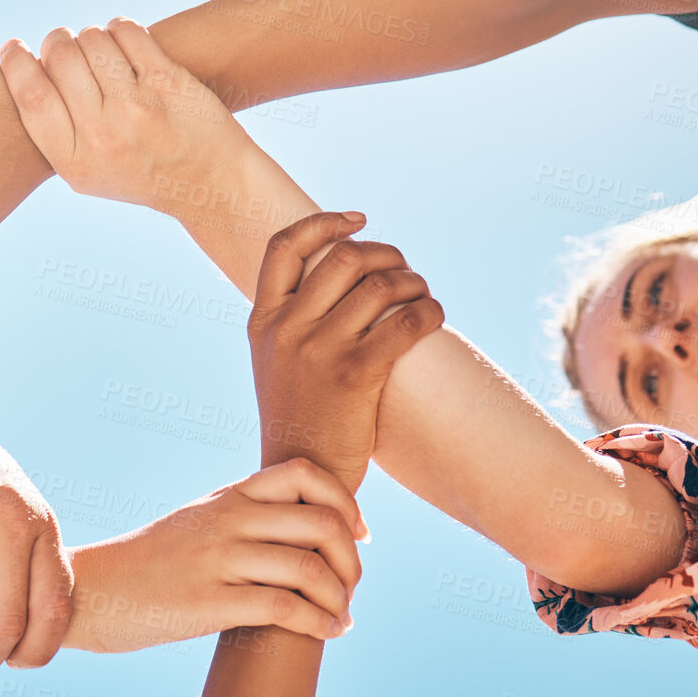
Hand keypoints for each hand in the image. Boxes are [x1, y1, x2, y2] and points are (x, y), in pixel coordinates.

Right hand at [0, 17, 257, 212]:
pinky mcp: (168, 82)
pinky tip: (123, 40)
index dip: (16, 63)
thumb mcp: (87, 173)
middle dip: (56, 41)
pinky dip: (120, 28)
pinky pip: (127, 31)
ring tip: (100, 50)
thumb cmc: (140, 171)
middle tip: (63, 45)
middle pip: (59, 58)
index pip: (30, 95)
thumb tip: (22, 67)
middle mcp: (104, 135)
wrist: (208, 181)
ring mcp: (138, 107)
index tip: (13, 47)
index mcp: (74, 161)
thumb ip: (53, 131)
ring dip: (91, 36)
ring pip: (92, 39)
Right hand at [65, 458, 364, 652]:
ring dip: (340, 597)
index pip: (306, 474)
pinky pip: (284, 608)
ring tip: (342, 616)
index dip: (346, 502)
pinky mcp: (208, 603)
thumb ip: (243, 516)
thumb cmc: (149, 564)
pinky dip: (319, 623)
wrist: (89, 592)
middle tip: (351, 586)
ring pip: (309, 567)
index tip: (359, 534)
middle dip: (352, 559)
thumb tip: (301, 529)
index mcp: (228, 496)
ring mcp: (217, 560)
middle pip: (321, 522)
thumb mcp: (197, 521)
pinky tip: (327, 633)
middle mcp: (227, 520)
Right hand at [250, 212, 444, 491]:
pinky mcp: (354, 376)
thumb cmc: (299, 416)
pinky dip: (429, 310)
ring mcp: (318, 351)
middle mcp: (287, 329)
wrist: (300, 476)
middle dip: (385, 254)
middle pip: (344, 257)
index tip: (358, 221)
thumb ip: (293, 318)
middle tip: (403, 270)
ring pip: (380, 285)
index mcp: (262, 320)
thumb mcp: (276, 360)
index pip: (284, 246)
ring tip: (422, 296)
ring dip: (413, 282)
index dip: (324, 223)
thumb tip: (340, 271)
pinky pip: (404, 322)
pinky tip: (435, 316)